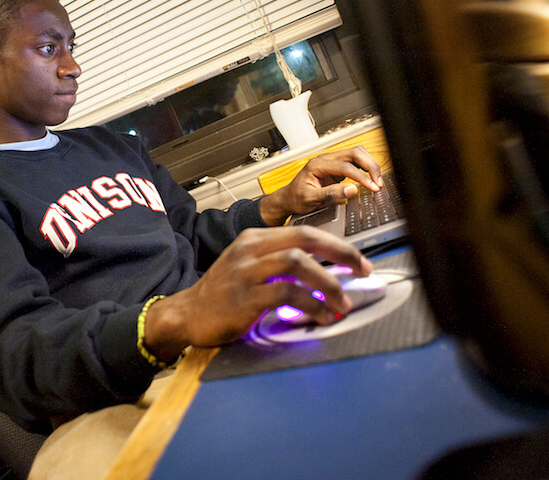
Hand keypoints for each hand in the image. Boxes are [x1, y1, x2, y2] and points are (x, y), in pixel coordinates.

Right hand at [143, 226, 371, 360]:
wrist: (186, 315)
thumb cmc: (221, 296)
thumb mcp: (247, 269)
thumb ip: (278, 265)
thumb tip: (323, 274)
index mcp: (254, 239)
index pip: (304, 232)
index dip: (336, 245)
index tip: (358, 262)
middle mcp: (250, 249)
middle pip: (305, 239)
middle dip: (341, 254)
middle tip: (362, 271)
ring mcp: (246, 271)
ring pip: (298, 264)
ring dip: (328, 283)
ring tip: (343, 302)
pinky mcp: (244, 297)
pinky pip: (286, 294)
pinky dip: (311, 305)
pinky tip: (322, 316)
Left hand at [260, 146, 383, 225]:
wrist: (288, 199)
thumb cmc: (296, 199)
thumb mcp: (311, 199)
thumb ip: (331, 194)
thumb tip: (352, 190)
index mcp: (317, 165)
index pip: (345, 166)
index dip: (361, 176)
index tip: (371, 187)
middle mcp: (325, 159)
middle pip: (354, 153)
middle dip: (369, 166)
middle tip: (378, 182)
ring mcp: (331, 162)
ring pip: (356, 154)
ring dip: (369, 165)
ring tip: (377, 181)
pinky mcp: (336, 167)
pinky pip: (354, 162)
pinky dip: (365, 168)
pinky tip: (370, 179)